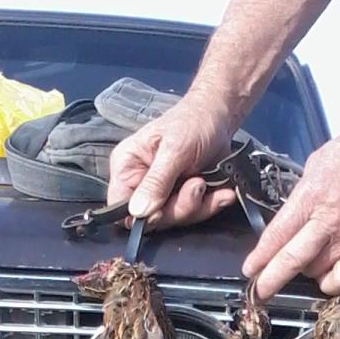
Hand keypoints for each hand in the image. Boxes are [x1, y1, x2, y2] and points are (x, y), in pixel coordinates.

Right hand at [106, 92, 238, 229]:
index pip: (118, 206)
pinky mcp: (183, 198)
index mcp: (128, 167)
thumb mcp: (174, 150)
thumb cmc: (192, 123)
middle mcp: (141, 183)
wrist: (219, 118)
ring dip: (197, 205)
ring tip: (205, 181)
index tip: (160, 211)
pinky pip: (194, 215)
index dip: (138, 216)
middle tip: (195, 184)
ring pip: (175, 219)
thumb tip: (138, 211)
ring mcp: (163, 194)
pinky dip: (211, 204)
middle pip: (150, 219)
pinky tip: (221, 192)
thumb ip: (157, 182)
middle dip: (178, 208)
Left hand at [242, 116, 339, 299]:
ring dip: (303, 274)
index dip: (260, 257)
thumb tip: (291, 211)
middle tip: (259, 291)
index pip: (277, 235)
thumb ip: (302, 193)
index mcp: (312, 196)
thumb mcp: (318, 161)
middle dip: (271, 280)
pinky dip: (334, 284)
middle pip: (292, 261)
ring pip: (316, 272)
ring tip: (300, 267)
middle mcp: (329, 222)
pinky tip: (328, 277)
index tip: (250, 269)